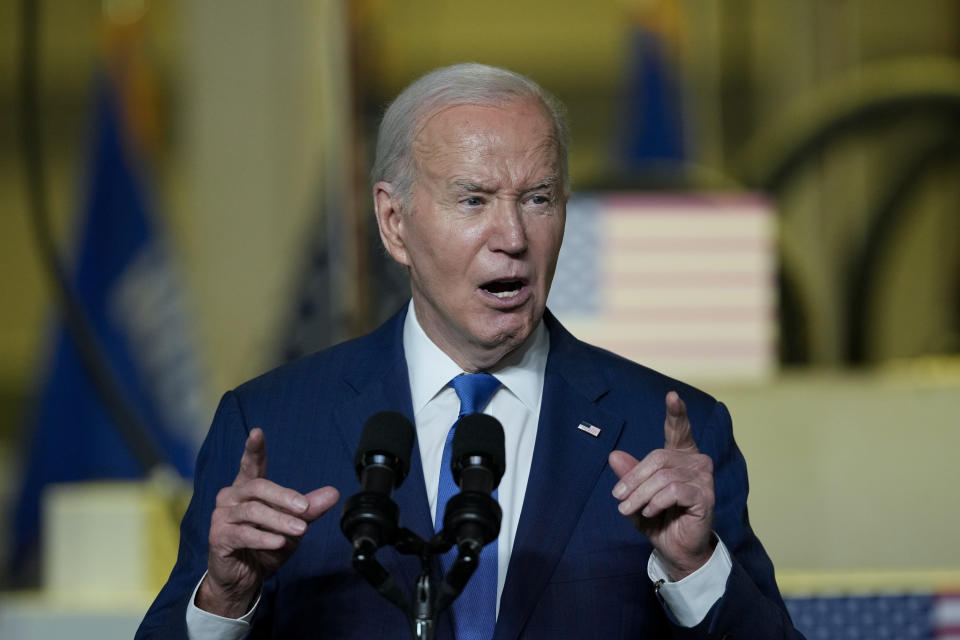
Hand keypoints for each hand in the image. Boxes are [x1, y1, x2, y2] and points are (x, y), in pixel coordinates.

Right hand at [196, 428, 339, 616]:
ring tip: (299, 530)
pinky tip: (279, 542)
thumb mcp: (293, 526)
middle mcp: (231, 497)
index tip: (257, 432)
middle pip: (258, 487)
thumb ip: (309, 509)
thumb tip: (334, 493)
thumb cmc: (266, 547)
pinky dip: (263, 538)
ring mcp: (222, 517)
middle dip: (284, 497)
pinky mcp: (218, 537)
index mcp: (248, 488)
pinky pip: (242, 534)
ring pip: (252, 511)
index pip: (251, 464)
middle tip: (305, 508)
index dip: (254, 449)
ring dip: (279, 520)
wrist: (245, 579)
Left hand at [609, 391, 714, 579]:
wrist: (675, 548)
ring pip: (663, 477)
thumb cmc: (658, 518)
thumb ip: (628, 474)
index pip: (679, 429)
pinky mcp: (706, 496)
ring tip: (628, 509)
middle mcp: (696, 462)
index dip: (676, 412)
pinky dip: (656, 502)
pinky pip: (674, 491)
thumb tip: (614, 456)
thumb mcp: (636, 495)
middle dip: (634, 479)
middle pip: (658, 458)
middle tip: (618, 497)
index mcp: (681, 455)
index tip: (672, 395)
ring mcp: (703, 478)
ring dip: (640, 495)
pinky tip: (650, 512)